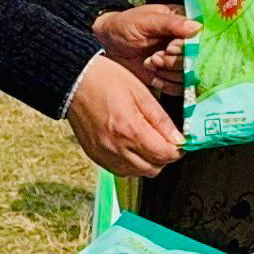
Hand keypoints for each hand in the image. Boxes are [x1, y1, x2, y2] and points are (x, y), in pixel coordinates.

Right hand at [67, 54, 182, 177]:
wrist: (75, 80)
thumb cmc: (106, 80)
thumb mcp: (141, 93)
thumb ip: (161, 119)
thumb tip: (178, 138)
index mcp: (130, 129)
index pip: (164, 155)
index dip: (177, 150)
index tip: (179, 141)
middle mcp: (116, 147)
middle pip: (152, 169)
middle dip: (163, 157)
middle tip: (164, 141)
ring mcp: (104, 154)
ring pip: (137, 173)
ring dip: (148, 163)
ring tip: (147, 143)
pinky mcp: (95, 156)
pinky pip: (120, 171)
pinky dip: (131, 164)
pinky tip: (131, 148)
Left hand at [93, 3, 196, 98]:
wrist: (107, 44)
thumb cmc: (126, 25)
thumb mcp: (147, 20)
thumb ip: (172, 24)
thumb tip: (197, 27)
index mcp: (185, 22)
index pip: (202, 38)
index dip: (189, 47)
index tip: (170, 47)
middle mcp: (187, 42)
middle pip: (197, 59)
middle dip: (175, 62)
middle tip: (155, 57)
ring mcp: (180, 60)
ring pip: (190, 75)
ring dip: (169, 73)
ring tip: (151, 63)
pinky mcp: (172, 76)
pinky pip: (180, 88)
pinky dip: (167, 84)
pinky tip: (154, 76)